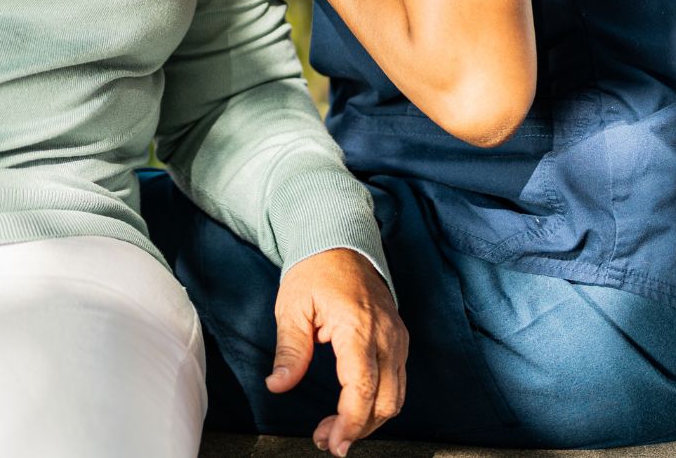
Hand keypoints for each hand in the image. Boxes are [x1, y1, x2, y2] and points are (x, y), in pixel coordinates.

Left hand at [269, 247, 407, 455]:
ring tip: (337, 429)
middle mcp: (385, 333)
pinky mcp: (398, 337)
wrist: (341, 238)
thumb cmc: (315, 268)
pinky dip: (379, 402)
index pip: (362, 389)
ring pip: (396, 396)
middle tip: (328, 440)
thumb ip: (290, 349)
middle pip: (386, 401)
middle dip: (358, 429)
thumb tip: (277, 385)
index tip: (332, 442)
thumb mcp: (292, 305)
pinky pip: (397, 381)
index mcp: (358, 325)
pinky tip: (354, 407)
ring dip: (370, 420)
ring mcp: (396, 335)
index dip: (349, 423)